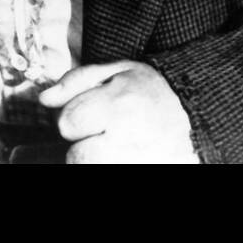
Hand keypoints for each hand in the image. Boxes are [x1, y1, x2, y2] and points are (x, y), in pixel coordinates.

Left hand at [38, 61, 200, 163]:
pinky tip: (120, 154)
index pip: (68, 122)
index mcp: (120, 104)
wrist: (197, 116)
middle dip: (83, 146)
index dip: (74, 118)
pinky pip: (109, 172)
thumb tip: (44, 99)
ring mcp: (138, 162)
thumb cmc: (152, 92)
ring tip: (113, 146)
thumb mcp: (118, 71)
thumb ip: (76, 81)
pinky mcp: (144, 171)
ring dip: (96, 158)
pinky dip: (109, 163)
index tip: (91, 114)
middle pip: (78, 157)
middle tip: (102, 134)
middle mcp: (130, 138)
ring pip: (91, 167)